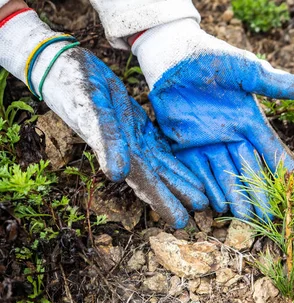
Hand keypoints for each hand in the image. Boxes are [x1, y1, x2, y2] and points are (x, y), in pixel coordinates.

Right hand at [0, 9, 206, 226]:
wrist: (63, 64)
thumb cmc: (74, 85)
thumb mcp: (92, 109)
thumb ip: (106, 141)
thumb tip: (117, 175)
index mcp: (119, 152)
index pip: (146, 183)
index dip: (164, 202)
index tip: (182, 222)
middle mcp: (127, 150)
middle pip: (158, 179)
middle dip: (179, 196)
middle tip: (205, 210)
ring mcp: (132, 138)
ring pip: (161, 166)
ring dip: (179, 181)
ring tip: (200, 196)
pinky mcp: (136, 125)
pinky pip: (158, 148)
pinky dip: (173, 160)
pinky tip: (186, 169)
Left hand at [132, 18, 293, 218]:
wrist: (173, 55)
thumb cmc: (212, 58)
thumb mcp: (245, 69)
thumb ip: (272, 83)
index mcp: (249, 120)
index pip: (270, 149)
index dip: (282, 168)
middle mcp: (231, 136)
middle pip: (248, 169)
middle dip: (259, 193)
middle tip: (269, 216)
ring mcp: (208, 142)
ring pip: (224, 174)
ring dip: (235, 196)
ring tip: (245, 218)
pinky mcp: (183, 144)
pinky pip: (196, 170)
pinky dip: (206, 186)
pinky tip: (216, 205)